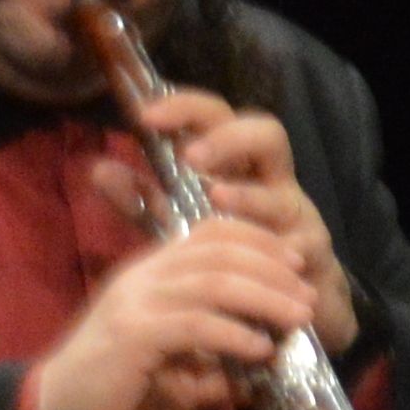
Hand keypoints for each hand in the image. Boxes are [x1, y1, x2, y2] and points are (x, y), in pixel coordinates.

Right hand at [27, 218, 321, 409]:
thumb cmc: (115, 397)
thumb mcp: (175, 375)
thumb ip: (213, 365)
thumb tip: (261, 370)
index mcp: (151, 275)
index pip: (209, 233)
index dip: (258, 240)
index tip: (296, 263)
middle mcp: (143, 276)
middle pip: (219, 251)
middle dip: (273, 269)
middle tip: (308, 295)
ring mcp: (136, 302)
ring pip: (212, 281)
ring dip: (265, 297)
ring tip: (299, 318)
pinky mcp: (133, 334)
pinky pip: (195, 323)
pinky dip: (235, 334)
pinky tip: (261, 349)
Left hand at [121, 91, 353, 354]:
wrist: (291, 302)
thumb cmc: (231, 251)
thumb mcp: (178, 223)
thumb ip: (141, 198)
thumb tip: (97, 168)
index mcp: (236, 164)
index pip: (215, 117)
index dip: (184, 107)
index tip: (145, 115)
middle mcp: (271, 180)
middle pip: (266, 133)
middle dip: (228, 140)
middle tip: (190, 157)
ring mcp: (296, 215)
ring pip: (281, 194)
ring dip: (249, 196)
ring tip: (218, 199)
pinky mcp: (312, 255)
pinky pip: (301, 247)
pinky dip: (280, 252)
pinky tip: (259, 256)